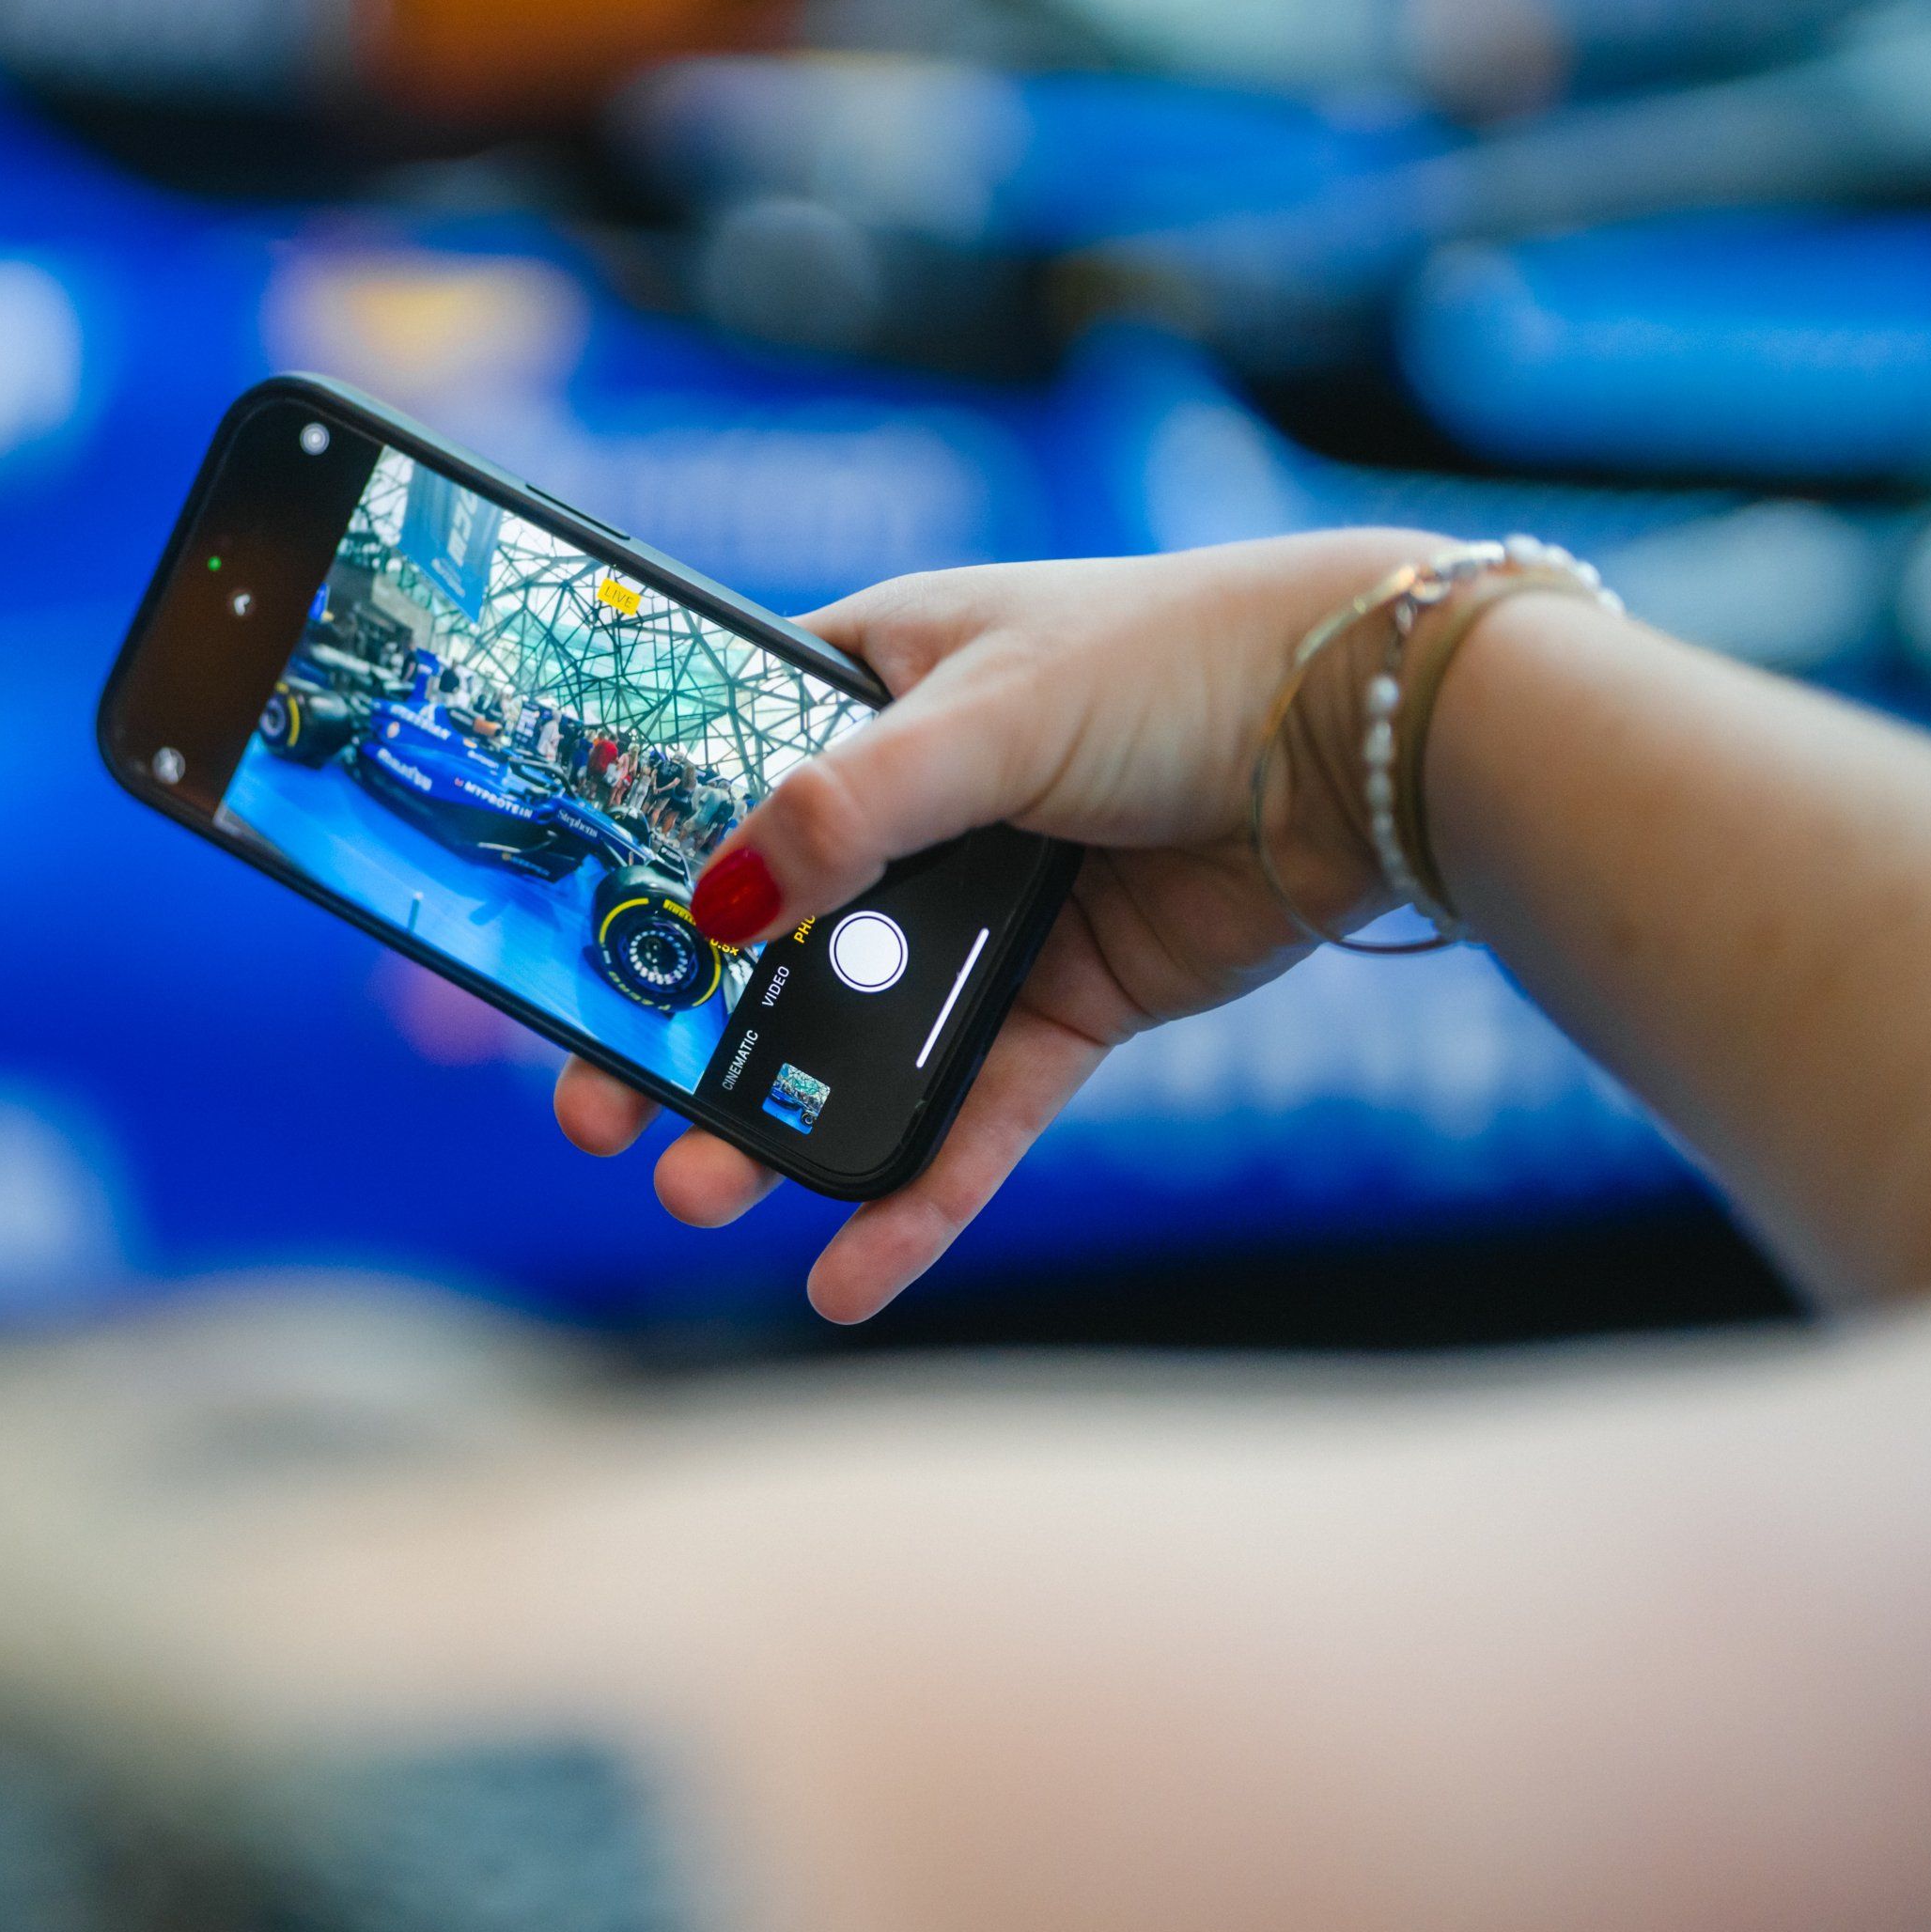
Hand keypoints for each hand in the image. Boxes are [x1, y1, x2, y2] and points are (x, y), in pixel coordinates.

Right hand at [556, 531, 1442, 1320]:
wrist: (1370, 736)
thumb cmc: (1180, 661)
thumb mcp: (991, 712)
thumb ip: (849, 810)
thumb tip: (718, 909)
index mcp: (871, 686)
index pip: (715, 776)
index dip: (635, 865)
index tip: (560, 952)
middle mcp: (914, 805)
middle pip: (763, 935)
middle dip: (676, 1031)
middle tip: (595, 1112)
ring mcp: (986, 912)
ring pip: (851, 1037)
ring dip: (773, 1123)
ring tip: (696, 1195)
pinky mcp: (1062, 1005)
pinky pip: (968, 1113)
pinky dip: (912, 1191)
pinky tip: (844, 1270)